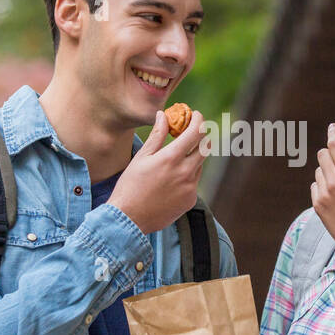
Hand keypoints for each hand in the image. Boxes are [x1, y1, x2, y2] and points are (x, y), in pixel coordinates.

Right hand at [108, 109, 208, 234]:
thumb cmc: (130, 186)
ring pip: (200, 165)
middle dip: (200, 137)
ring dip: (193, 157)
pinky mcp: (190, 200)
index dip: (198, 120)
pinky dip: (187, 175)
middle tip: (190, 133)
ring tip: (174, 159)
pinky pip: (194, 182)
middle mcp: (185, 172)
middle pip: (205, 147)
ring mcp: (190, 188)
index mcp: (171, 158)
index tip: (196, 115)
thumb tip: (163, 115)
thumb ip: (156, 135)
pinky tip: (170, 180)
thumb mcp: (141, 157)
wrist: (129, 219)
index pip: (196, 132)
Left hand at [311, 123, 334, 265]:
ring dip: (327, 171)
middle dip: (330, 153)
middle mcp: (333, 182)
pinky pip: (315, 186)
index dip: (334, 133)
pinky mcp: (317, 205)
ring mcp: (323, 194)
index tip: (333, 128)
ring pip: (318, 171)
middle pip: (322, 155)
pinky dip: (323, 186)